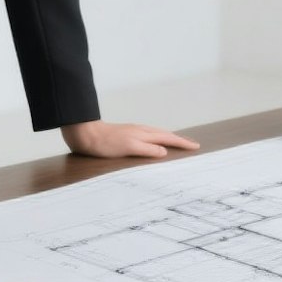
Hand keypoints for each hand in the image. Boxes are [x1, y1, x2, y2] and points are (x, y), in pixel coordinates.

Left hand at [61, 120, 200, 160]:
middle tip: (191, 145)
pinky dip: (157, 139)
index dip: (182, 143)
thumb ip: (147, 149)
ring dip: (169, 138)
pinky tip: (152, 144)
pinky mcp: (126, 135)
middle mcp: (141, 131)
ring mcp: (133, 131)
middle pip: (165, 134)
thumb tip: (165, 151)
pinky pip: (148, 136)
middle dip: (179, 139)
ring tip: (177, 143)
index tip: (195, 146)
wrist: (85, 134)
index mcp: (144, 134)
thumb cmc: (105, 143)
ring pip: (156, 134)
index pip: (168, 138)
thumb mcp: (128, 147)